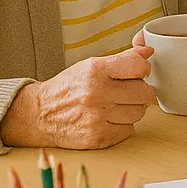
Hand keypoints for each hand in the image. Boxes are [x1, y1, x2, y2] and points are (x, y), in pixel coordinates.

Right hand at [0, 47, 156, 148]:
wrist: (38, 115)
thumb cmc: (69, 88)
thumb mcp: (91, 65)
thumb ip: (124, 56)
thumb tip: (148, 50)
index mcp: (95, 71)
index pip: (139, 67)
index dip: (142, 70)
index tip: (137, 72)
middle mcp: (96, 94)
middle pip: (145, 93)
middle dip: (140, 91)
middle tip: (128, 91)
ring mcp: (97, 118)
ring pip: (139, 113)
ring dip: (132, 109)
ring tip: (116, 105)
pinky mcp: (97, 137)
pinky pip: (128, 130)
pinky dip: (122, 126)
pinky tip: (109, 119)